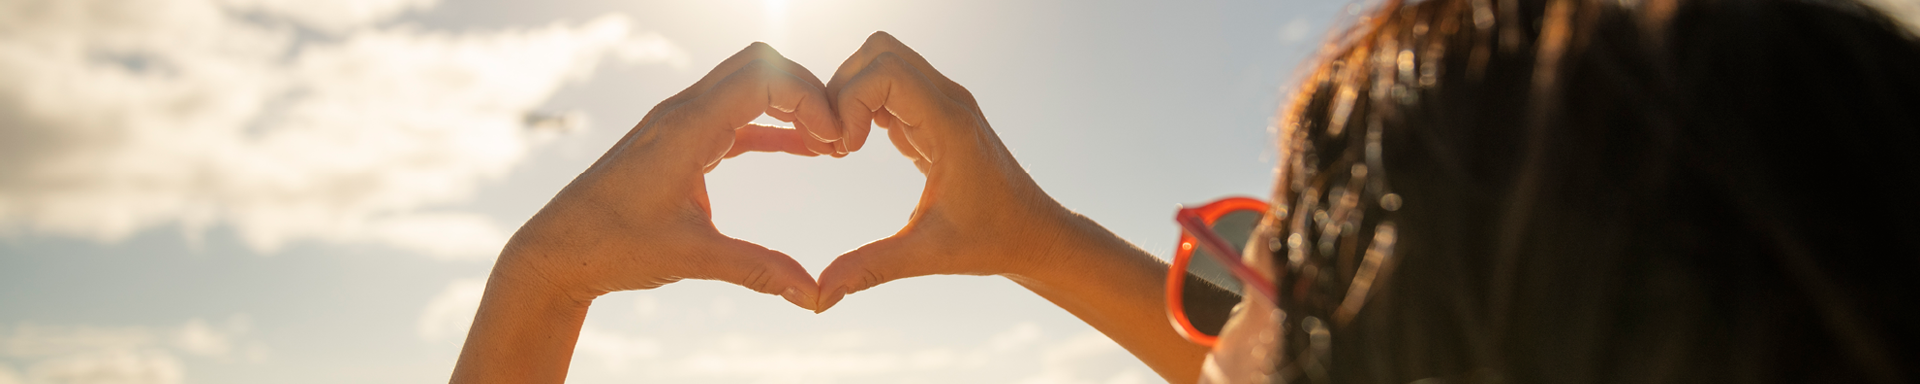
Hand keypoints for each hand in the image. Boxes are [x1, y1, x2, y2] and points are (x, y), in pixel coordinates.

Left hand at [493, 41, 841, 311]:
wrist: (557, 250)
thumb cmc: (613, 247)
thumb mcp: (692, 257)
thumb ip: (758, 269)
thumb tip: (812, 294)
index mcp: (686, 127)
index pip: (762, 77)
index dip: (809, 99)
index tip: (836, 140)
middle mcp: (682, 112)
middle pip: (758, 65)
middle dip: (805, 90)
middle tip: (840, 135)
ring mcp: (678, 122)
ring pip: (746, 85)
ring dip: (789, 105)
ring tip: (830, 143)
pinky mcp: (678, 140)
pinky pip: (735, 116)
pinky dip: (770, 125)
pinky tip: (803, 148)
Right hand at [813, 32, 1075, 309]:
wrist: (1035, 234)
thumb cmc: (991, 241)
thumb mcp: (927, 256)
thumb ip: (871, 268)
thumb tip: (819, 297)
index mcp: (950, 125)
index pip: (885, 72)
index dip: (849, 102)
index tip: (844, 151)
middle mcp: (949, 101)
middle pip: (879, 52)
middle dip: (843, 88)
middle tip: (837, 142)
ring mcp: (944, 103)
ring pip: (884, 61)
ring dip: (852, 94)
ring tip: (845, 145)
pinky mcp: (937, 114)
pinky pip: (892, 85)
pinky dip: (865, 105)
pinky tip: (860, 147)